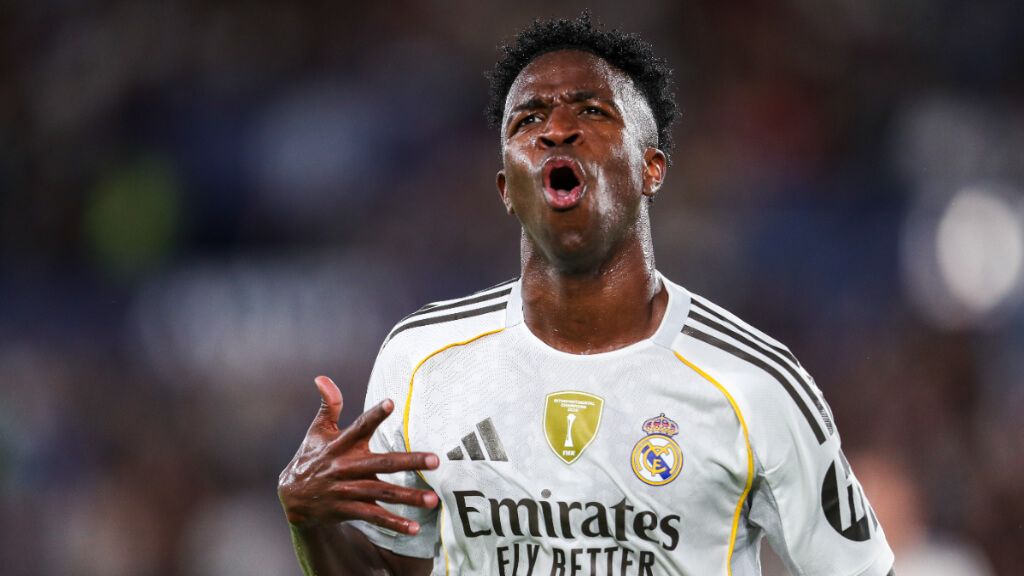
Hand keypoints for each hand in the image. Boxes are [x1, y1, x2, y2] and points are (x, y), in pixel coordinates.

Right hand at [278, 376, 439, 534]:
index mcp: (341, 444)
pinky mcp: (348, 509)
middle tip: (435, 460)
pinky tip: (415, 528)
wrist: (292, 498)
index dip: (374, 415)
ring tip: (433, 499)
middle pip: (382, 463)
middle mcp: (346, 467)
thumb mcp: (317, 431)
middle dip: (410, 461)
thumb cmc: (311, 457)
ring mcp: (348, 490)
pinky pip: (374, 517)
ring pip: (382, 493)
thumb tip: (322, 377)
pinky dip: (394, 524)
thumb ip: (328, 405)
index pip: (359, 426)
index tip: (391, 403)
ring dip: (409, 497)